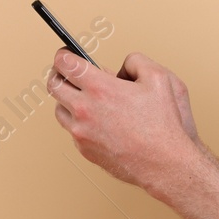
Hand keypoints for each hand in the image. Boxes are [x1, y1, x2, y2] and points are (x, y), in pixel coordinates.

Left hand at [48, 49, 202, 195]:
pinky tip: (97, 121)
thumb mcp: (160, 78)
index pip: (65, 64)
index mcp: (100, 88)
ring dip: (67, 101)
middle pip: (53, 85)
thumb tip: (122, 66)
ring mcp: (81, 132)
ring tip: (83, 99)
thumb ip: (136, 61)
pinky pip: (72, 131)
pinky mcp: (84, 149)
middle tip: (67, 73)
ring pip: (59, 110)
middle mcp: (84, 109)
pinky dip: (80, 123)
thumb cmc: (164, 124)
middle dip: (59, 75)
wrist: (164, 163)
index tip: (66, 55)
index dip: (63, 55)